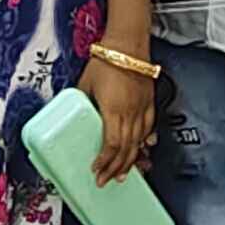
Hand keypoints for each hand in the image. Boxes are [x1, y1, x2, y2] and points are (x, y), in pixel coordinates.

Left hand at [84, 50, 158, 183]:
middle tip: (106, 180)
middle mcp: (131, 112)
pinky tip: (143, 150)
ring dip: (131, 160)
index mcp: (114, 109)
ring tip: (124, 174)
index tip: (96, 170)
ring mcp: (143, 108)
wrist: (127, 45)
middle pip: (126, 149)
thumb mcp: (85, 85)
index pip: (111, 144)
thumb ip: (81, 104)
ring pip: (139, 142)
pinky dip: (145, 142)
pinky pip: (149, 128)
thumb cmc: (106, 60)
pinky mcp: (150, 103)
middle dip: (115, 168)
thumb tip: (74, 116)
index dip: (104, 161)